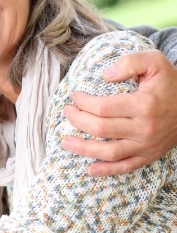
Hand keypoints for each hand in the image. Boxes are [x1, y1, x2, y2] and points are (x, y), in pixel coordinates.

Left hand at [61, 50, 176, 175]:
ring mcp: (147, 145)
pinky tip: (90, 169)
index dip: (83, 102)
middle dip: (77, 121)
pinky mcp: (149, 155)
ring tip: (65, 142)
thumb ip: (129, 62)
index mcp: (143, 105)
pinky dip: (107, 170)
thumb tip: (105, 76)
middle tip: (67, 112)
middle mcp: (144, 128)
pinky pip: (126, 167)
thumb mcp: (154, 61)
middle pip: (101, 129)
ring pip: (109, 152)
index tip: (74, 96)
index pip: (102, 108)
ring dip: (83, 149)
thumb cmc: (169, 82)